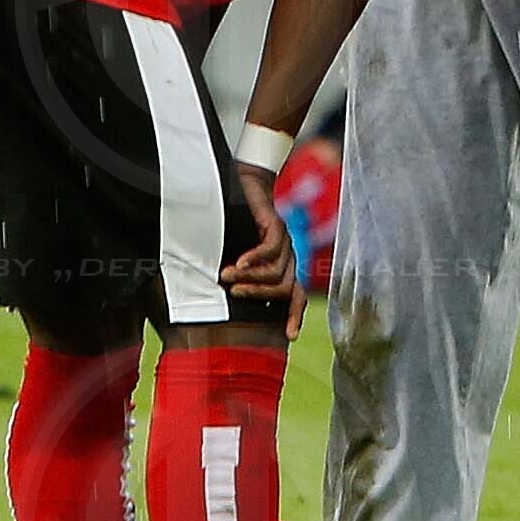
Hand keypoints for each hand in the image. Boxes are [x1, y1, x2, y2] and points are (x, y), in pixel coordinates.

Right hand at [219, 162, 299, 331]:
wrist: (244, 183)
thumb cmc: (236, 222)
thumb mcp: (236, 253)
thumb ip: (239, 274)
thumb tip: (222, 298)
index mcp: (283, 266)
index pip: (296, 296)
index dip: (296, 316)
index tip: (290, 337)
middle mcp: (289, 256)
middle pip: (283, 288)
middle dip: (257, 294)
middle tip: (232, 293)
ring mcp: (286, 241)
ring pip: (276, 273)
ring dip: (250, 278)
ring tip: (225, 276)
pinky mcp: (277, 225)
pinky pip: (270, 250)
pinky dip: (253, 259)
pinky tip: (237, 263)